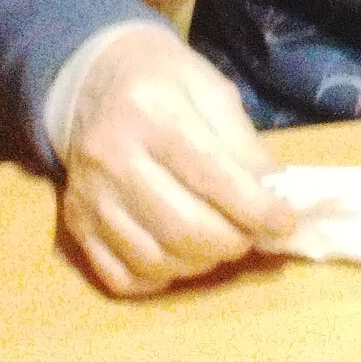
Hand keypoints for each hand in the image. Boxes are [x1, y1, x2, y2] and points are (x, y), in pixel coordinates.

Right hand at [60, 29, 296, 297]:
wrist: (93, 83)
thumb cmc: (163, 82)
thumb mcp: (210, 90)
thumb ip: (243, 142)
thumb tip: (274, 194)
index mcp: (151, 111)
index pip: (210, 173)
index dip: (254, 207)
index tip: (284, 222)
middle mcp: (112, 156)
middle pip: (181, 226)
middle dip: (231, 241)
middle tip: (251, 235)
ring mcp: (89, 197)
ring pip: (153, 259)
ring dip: (200, 263)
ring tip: (219, 242)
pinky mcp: (76, 226)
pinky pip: (121, 277)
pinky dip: (159, 278)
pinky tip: (178, 255)